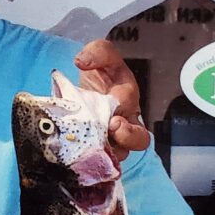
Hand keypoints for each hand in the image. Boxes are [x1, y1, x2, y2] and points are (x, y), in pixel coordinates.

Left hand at [74, 39, 148, 160]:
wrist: (85, 89)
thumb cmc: (100, 75)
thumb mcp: (101, 56)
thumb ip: (97, 52)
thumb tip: (82, 60)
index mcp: (128, 100)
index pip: (134, 114)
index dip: (127, 124)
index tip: (113, 121)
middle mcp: (124, 123)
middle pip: (138, 141)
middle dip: (127, 140)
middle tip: (110, 133)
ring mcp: (112, 140)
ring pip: (117, 155)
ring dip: (106, 153)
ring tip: (91, 148)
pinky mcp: (97, 150)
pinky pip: (98, 162)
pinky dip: (89, 162)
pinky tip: (76, 159)